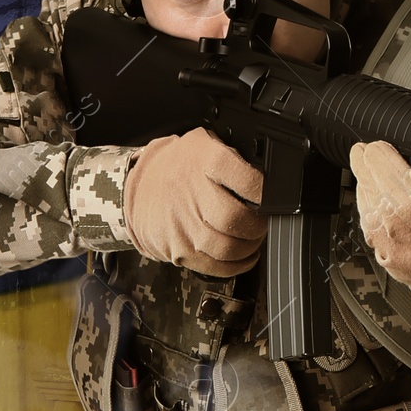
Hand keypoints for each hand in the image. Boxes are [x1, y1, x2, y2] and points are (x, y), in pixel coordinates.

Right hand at [124, 127, 265, 275]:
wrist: (141, 189)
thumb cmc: (180, 166)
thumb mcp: (205, 143)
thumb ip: (235, 155)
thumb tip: (269, 173)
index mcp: (203, 161)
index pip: (243, 178)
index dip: (262, 190)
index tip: (268, 195)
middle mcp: (191, 194)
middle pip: (234, 218)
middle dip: (258, 224)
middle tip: (261, 220)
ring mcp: (183, 226)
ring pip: (228, 248)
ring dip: (249, 247)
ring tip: (252, 237)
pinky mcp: (180, 251)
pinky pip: (217, 267)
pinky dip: (238, 265)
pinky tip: (244, 255)